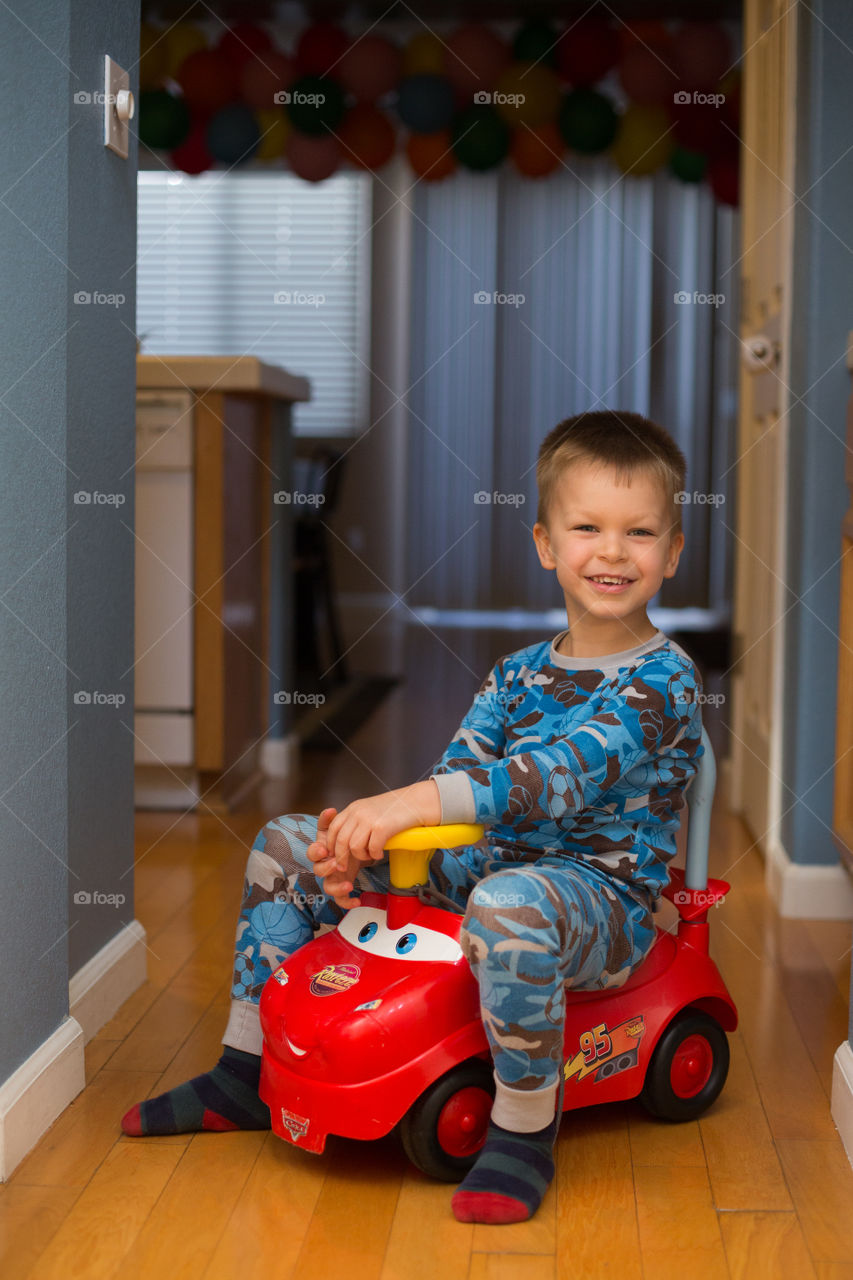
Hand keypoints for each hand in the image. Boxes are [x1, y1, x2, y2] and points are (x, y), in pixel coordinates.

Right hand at [307, 808, 363, 910]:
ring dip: (336, 887)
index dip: (316, 851)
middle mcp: (324, 865)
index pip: (312, 852)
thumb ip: (331, 820)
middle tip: (336, 864)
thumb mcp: (337, 827)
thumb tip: (330, 811)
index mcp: (322, 851)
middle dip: (326, 868)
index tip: (323, 849)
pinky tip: (357, 899)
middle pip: (318, 870)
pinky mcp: (341, 888)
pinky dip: (347, 901)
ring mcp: (332, 878)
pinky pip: (340, 899)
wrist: (356, 850)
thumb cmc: (343, 839)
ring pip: (327, 887)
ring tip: (348, 885)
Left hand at [324, 780, 441, 866]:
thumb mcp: (370, 810)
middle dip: (340, 857)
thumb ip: (357, 822)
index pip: (333, 828)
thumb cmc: (397, 808)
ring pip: (354, 847)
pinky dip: (375, 855)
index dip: (331, 845)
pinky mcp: (382, 827)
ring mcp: (369, 819)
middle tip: (344, 867)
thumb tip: (347, 842)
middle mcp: (358, 812)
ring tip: (370, 855)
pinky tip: (381, 852)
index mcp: (354, 808)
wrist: (416, 801)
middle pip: (340, 840)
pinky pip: (372, 849)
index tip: (334, 856)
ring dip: (361, 856)